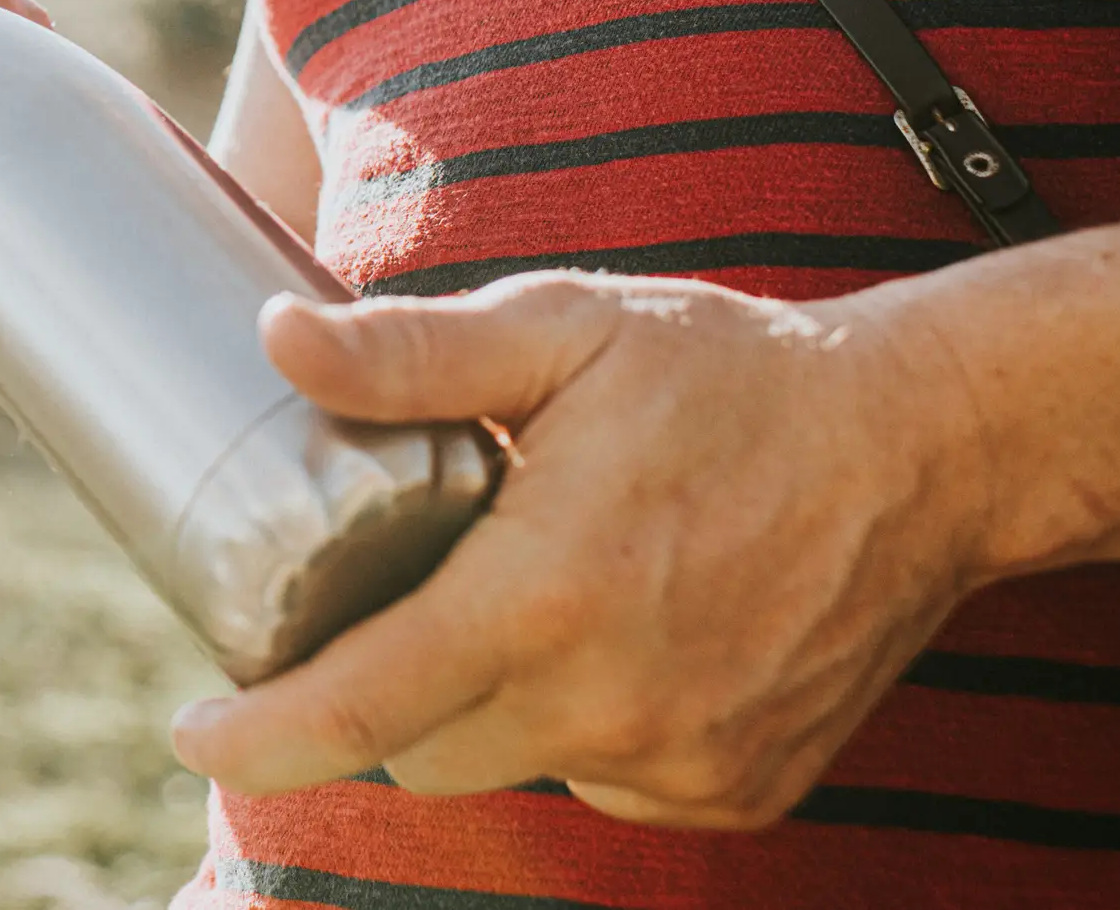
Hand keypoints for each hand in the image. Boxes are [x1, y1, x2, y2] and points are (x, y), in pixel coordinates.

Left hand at [169, 271, 994, 828]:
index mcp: (547, 599)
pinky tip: (613, 640)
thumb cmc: (730, 376)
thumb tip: (277, 343)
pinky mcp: (735, 789)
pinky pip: (605, 783)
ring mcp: (681, 764)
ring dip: (480, 707)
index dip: (256, 733)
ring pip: (510, 768)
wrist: (924, 446)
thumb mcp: (564, 331)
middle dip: (373, 699)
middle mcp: (611, 708)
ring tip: (513, 600)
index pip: (357, 709)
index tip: (195, 727)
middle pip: (419, 753)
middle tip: (373, 612)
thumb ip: (412, 353)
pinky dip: (578, 728)